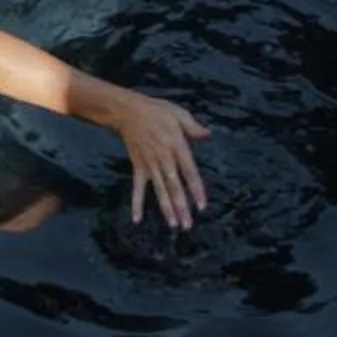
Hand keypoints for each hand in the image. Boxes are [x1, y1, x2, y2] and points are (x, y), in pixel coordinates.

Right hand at [112, 94, 210, 229]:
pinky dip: (137, 202)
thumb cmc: (156, 111)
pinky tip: (137, 219)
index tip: (202, 206)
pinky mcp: (138, 166)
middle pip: (174, 186)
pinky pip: (138, 187)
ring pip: (159, 189)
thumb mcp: (178, 113)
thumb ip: (193, 127)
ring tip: (173, 225)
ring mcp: (149, 164)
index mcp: (176, 145)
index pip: (189, 172)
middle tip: (188, 225)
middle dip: (181, 206)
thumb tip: (208, 135)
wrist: (127, 111)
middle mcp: (163, 158)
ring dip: (166, 208)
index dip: (195, 189)